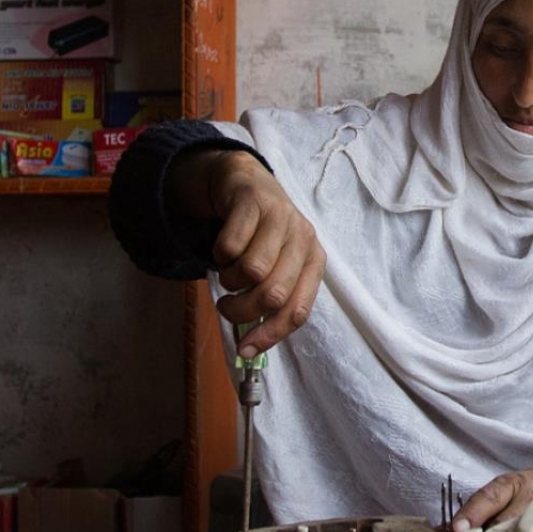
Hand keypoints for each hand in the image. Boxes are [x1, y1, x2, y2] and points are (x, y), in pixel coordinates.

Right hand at [169, 148, 325, 355]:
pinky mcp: (255, 201)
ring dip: (229, 279)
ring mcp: (281, 217)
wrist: (246, 182)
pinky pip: (229, 247)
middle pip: (273, 294)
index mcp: (314, 261)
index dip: (270, 335)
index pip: (298, 310)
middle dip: (242, 310)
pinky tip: (224, 248)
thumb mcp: (276, 266)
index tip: (244, 350)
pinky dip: (218, 255)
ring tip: (228, 270)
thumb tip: (250, 347)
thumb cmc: (262, 236)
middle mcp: (304, 239)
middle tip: (226, 306)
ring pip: (251, 271)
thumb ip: (270, 301)